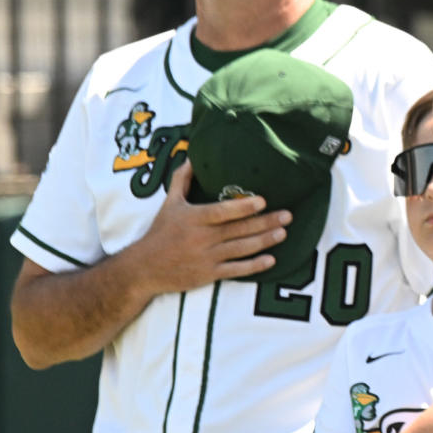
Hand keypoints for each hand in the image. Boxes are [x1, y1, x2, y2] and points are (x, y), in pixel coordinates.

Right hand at [127, 159, 292, 293]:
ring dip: (265, 241)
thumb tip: (191, 158)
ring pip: (242, 249)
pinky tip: (271, 259)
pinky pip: (236, 270)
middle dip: (266, 222)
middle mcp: (202, 238)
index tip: (264, 201)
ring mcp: (207, 257)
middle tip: (288, 215)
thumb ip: (181, 180)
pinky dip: (255, 266)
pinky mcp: (209, 274)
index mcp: (194, 218)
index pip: (223, 211)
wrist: (144, 268)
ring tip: (283, 233)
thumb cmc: (160, 233)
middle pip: (239, 229)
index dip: (244, 207)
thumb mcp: (169, 204)